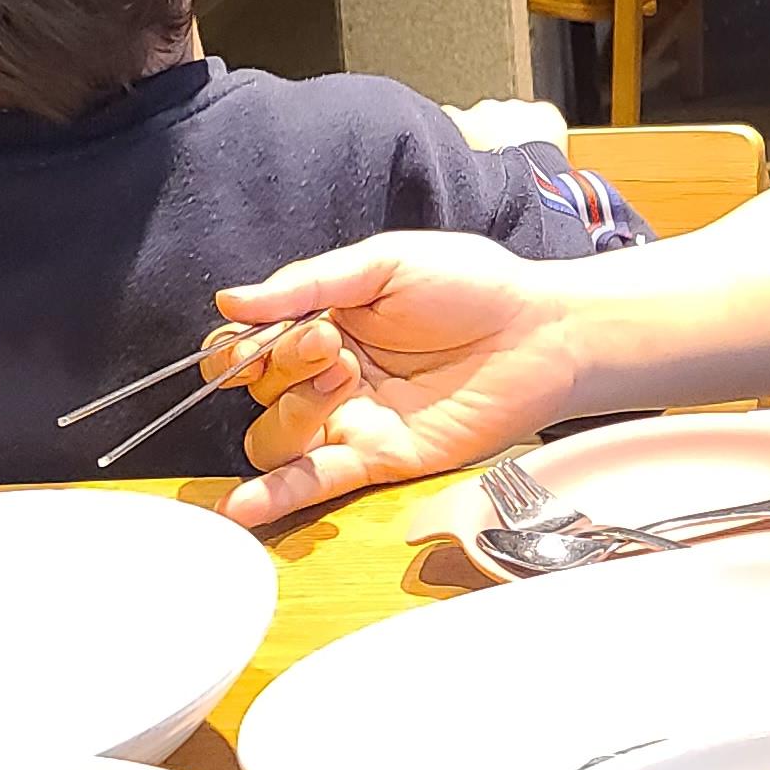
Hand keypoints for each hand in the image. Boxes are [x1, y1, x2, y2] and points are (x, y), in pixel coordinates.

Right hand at [208, 233, 593, 524]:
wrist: (539, 331)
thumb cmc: (470, 285)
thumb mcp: (384, 263)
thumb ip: (308, 284)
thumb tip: (230, 301)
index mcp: (323, 321)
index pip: (251, 346)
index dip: (240, 348)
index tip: (259, 338)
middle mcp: (328, 376)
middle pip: (259, 392)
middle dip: (283, 365)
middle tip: (332, 343)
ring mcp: (351, 420)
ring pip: (276, 438)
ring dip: (290, 411)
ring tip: (341, 377)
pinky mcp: (379, 459)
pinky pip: (315, 483)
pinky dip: (275, 497)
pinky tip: (243, 507)